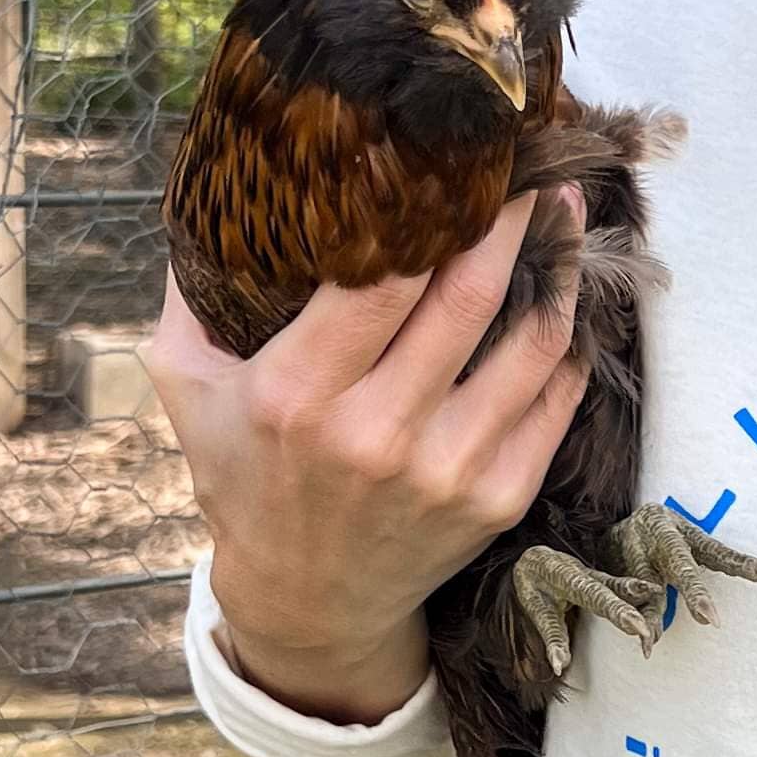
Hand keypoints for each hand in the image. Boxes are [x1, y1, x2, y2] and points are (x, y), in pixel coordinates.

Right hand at [145, 187, 588, 723]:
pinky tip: (566, 297)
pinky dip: (568, 342)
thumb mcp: (188, 390)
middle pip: (468, 297)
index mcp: (298, 395)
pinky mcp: (498, 499)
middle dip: (511, 219)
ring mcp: (447, 471)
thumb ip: (188, 294)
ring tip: (565, 217)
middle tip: (531, 165)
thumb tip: (206, 188)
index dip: (428, 209)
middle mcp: (377, 435)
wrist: (307, 600)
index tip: (453, 156)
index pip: (381, 279)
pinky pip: (555, 400)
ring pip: (531, 344)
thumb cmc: (246, 476)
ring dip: (558, 270)